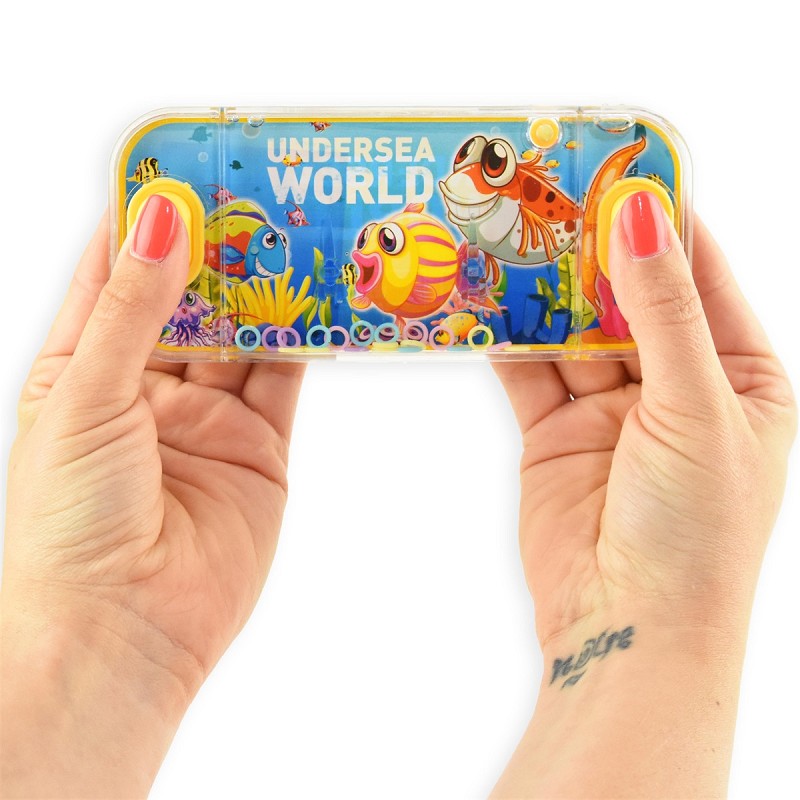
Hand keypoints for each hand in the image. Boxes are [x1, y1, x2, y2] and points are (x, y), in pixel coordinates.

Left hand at [2, 198, 303, 796]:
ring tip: (298, 229)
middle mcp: (148, 388)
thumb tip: (162, 217)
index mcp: (82, 368)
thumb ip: (132, 308)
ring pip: (245, 332)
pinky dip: (305, 339)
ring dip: (268, 286)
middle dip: (220, 245)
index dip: (146, 217)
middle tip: (257, 188)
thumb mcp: (85, 395)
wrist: (125, 632)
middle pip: (191, 296)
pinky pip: (286, 379)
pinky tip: (322, 298)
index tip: (182, 165)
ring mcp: (208, 416)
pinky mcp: (260, 446)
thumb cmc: (73, 520)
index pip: (115, 271)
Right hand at [492, 193, 795, 796]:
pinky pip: (529, 370)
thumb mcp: (695, 408)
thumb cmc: (693, 530)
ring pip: (572, 329)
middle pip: (628, 296)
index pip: (701, 276)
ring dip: (542, 289)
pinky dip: (507, 336)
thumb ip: (665, 312)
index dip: (663, 220)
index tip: (620, 165)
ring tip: (506, 233)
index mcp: (738, 377)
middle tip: (547, 191)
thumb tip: (644, 215)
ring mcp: (610, 409)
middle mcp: (674, 387)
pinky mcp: (554, 432)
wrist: (626, 629)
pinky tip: (484, 297)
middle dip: (589, 249)